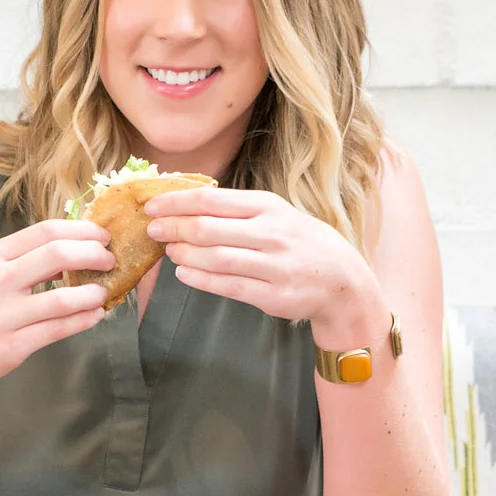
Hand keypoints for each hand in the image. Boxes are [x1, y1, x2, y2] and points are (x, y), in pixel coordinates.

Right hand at [0, 218, 114, 393]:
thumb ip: (22, 259)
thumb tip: (72, 246)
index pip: (45, 231)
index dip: (81, 230)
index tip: (102, 235)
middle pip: (57, 255)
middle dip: (93, 254)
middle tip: (110, 260)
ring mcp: (3, 316)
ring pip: (62, 298)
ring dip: (93, 293)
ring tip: (104, 292)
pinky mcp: (11, 347)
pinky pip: (58, 330)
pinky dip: (83, 320)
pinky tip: (94, 315)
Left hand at [143, 187, 379, 332]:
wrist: (343, 280)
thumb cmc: (300, 242)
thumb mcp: (276, 214)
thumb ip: (237, 209)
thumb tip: (185, 204)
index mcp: (269, 207)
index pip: (211, 200)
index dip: (176, 202)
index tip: (152, 205)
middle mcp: (272, 233)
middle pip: (208, 228)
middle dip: (173, 228)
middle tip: (152, 229)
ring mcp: (274, 266)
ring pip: (216, 258)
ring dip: (184, 254)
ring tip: (169, 252)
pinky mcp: (274, 296)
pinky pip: (228, 286)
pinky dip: (201, 279)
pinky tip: (184, 273)